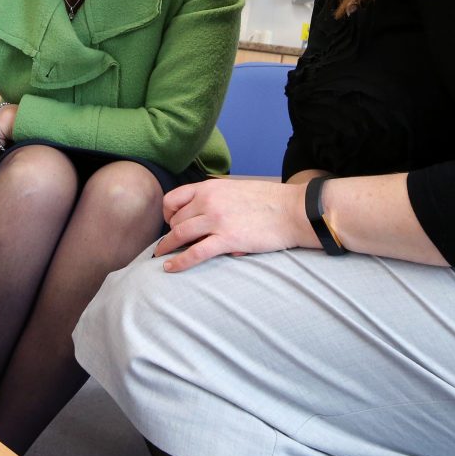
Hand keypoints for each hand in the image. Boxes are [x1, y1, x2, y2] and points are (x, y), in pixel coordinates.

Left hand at [153, 178, 316, 271]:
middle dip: (169, 234)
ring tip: (160, 257)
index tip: (170, 223)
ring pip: (180, 234)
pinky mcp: (227, 239)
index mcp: (210, 187)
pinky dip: (179, 262)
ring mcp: (217, 220)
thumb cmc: (270, 201)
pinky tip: (170, 268)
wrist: (293, 210)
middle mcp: (209, 201)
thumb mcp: (237, 189)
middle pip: (176, 220)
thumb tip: (207, 214)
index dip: (168, 213)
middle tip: (167, 245)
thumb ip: (218, 198)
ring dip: (167, 247)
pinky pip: (195, 252)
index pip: (174, 198)